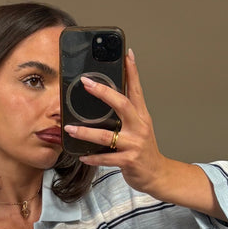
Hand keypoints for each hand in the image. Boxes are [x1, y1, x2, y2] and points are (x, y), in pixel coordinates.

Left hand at [64, 49, 164, 194]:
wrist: (158, 174)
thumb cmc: (145, 150)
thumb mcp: (140, 128)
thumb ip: (127, 113)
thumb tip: (110, 99)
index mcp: (141, 116)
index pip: (137, 89)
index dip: (132, 71)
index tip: (126, 54)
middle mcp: (139, 127)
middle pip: (122, 104)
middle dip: (103, 92)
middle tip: (87, 83)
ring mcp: (134, 144)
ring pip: (106, 136)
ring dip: (86, 132)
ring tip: (70, 129)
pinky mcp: (128, 160)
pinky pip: (106, 158)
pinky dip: (92, 157)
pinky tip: (82, 155)